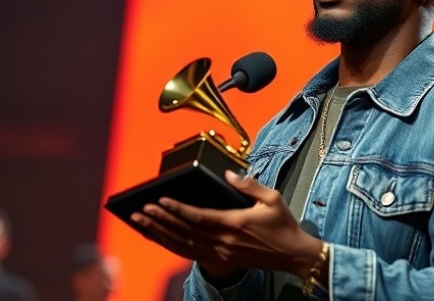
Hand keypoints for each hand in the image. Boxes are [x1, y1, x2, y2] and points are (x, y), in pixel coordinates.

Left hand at [130, 170, 322, 280]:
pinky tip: (159, 237)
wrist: (293, 255)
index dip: (178, 209)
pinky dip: (172, 245)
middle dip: (160, 220)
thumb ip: (249, 185)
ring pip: (183, 244)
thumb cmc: (284, 225)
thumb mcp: (272, 198)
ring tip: (142, 223)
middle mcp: (224, 241)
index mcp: (234, 224)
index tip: (160, 200)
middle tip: (141, 210)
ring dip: (161, 233)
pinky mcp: (222, 259)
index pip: (199, 217)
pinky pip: (191, 253)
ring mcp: (221, 253)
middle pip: (185, 231)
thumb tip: (228, 174)